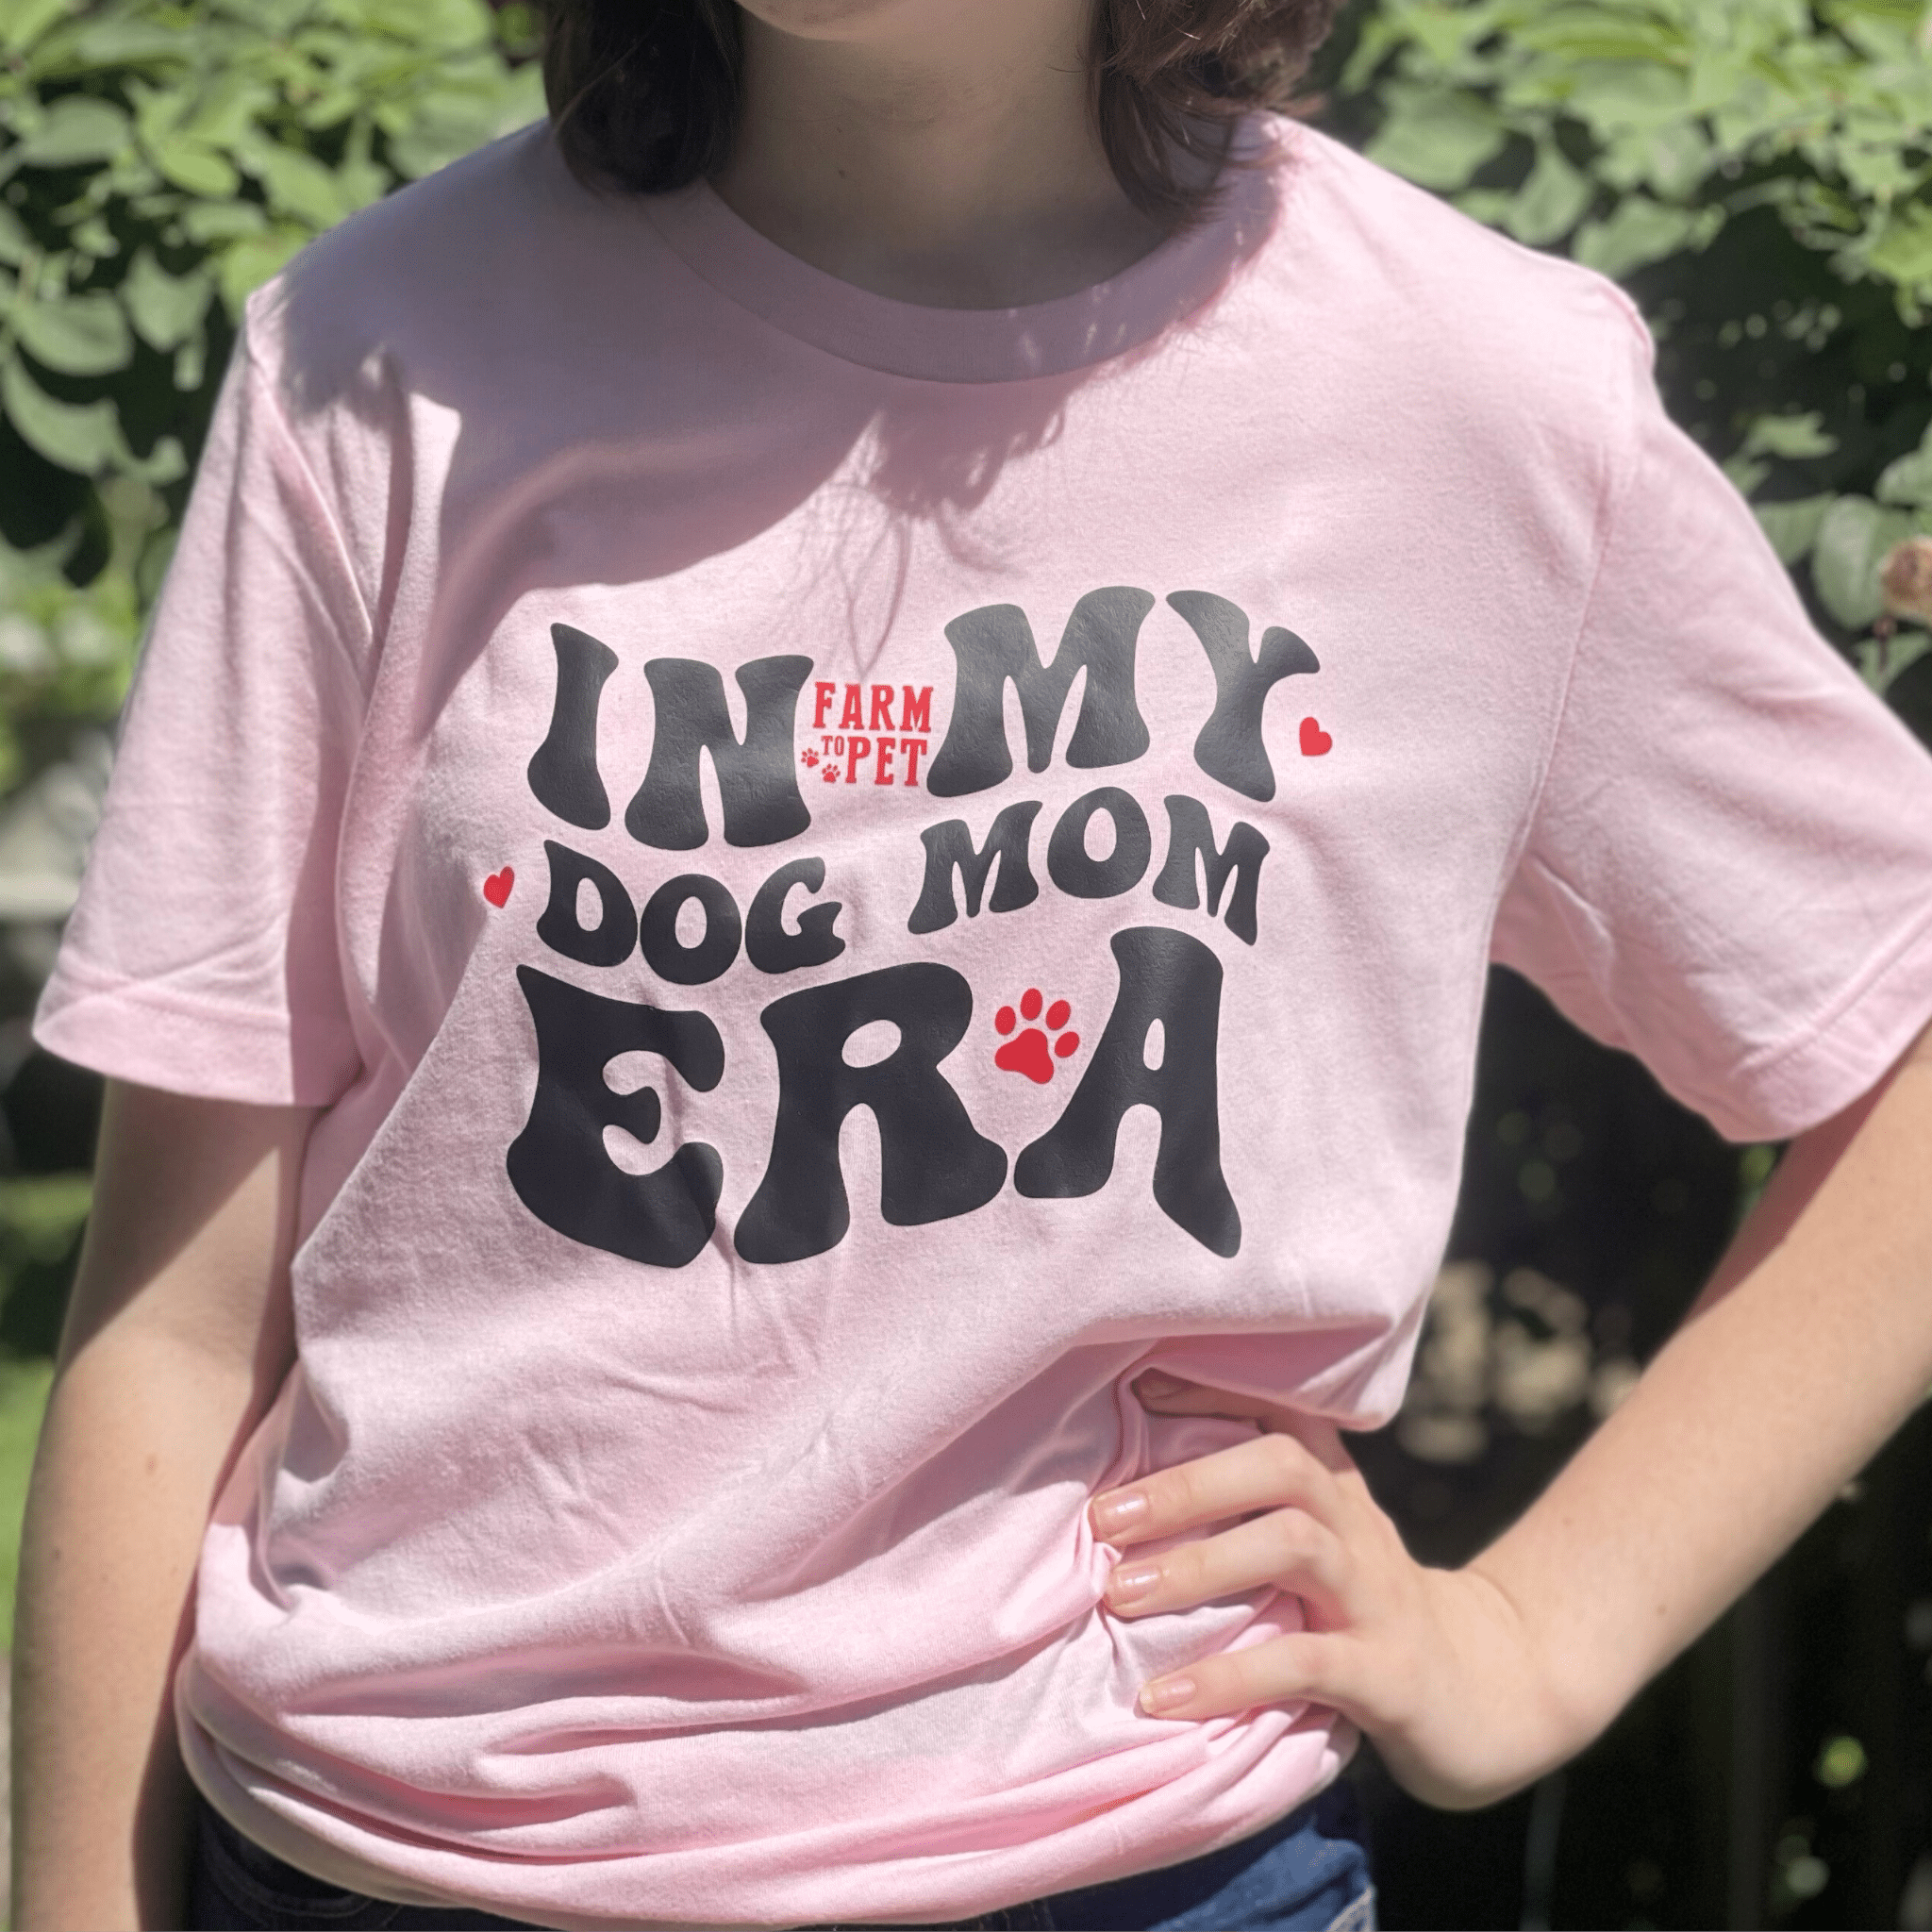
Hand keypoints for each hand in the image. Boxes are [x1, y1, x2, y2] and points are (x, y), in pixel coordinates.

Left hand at [1088, 1372, 1588, 1809]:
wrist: (1491, 1693)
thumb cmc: (1363, 1612)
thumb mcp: (1315, 1548)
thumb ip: (1245, 1513)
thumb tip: (1119, 1492)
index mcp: (1333, 1490)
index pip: (1278, 1411)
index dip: (1208, 1387)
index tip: (1133, 1385)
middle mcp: (1355, 1527)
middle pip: (1281, 1465)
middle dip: (1187, 1484)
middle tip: (1102, 1519)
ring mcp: (1376, 1596)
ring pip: (1295, 1546)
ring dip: (1200, 1565)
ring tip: (1119, 1595)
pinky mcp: (1388, 1674)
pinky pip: (1307, 1663)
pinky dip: (1230, 1677)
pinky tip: (1165, 1697)